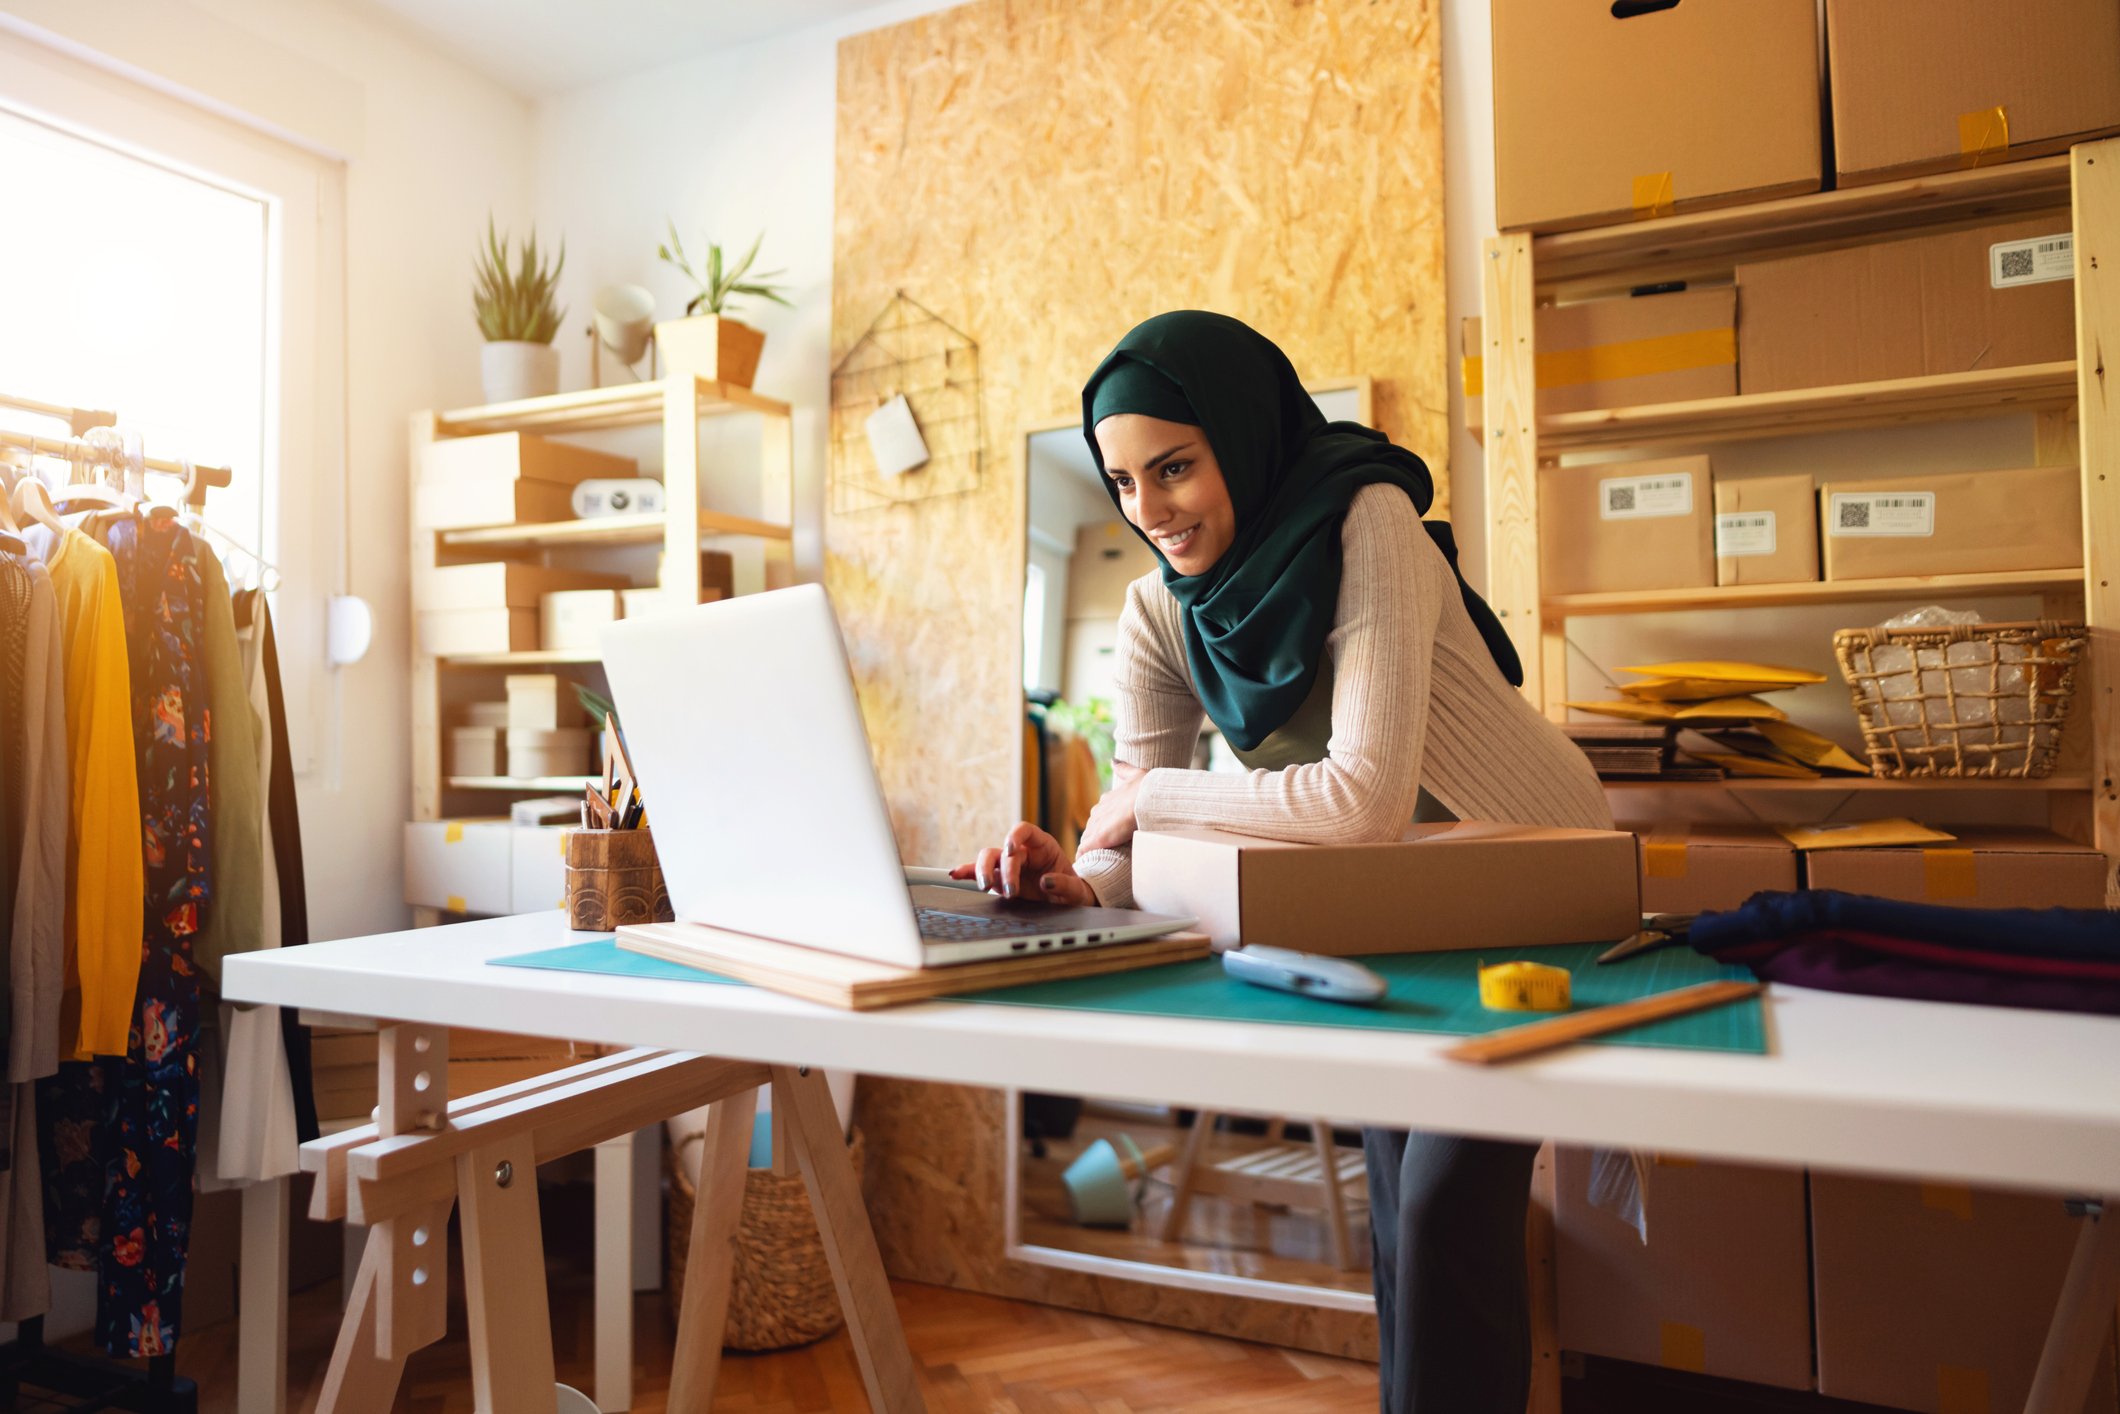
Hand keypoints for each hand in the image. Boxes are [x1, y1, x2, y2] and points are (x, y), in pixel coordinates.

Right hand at [950, 821, 1097, 905]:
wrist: (1068, 903)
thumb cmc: (1074, 892)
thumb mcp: (1077, 891)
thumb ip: (1065, 885)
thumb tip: (1046, 881)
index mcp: (1042, 846)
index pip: (1024, 830)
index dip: (1015, 836)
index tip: (1011, 850)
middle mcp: (1022, 853)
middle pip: (1002, 850)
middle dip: (1003, 869)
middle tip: (1011, 891)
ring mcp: (1009, 866)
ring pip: (988, 860)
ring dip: (983, 871)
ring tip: (986, 887)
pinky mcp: (1000, 881)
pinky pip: (980, 874)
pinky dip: (967, 873)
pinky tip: (955, 875)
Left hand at [1078, 761, 1146, 853]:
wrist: (1149, 798)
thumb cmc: (1148, 788)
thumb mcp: (1135, 774)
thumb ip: (1123, 769)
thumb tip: (1114, 761)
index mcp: (1108, 799)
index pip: (1100, 814)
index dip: (1103, 824)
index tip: (1108, 832)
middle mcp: (1100, 810)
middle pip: (1092, 826)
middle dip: (1095, 836)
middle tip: (1100, 848)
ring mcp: (1098, 824)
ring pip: (1087, 837)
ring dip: (1089, 847)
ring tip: (1092, 858)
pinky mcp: (1098, 838)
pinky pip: (1085, 849)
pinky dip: (1084, 855)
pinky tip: (1084, 862)